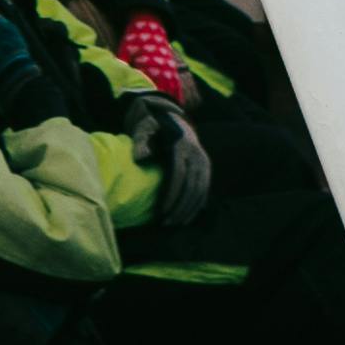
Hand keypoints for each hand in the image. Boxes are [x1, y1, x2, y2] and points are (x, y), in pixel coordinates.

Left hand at [120, 97, 213, 215]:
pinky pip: (205, 191)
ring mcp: (204, 162)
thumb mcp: (146, 130)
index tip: (162, 211)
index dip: (171, 194)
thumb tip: (138, 158)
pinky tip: (186, 218)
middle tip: (167, 223)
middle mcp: (196, 154)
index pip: (179, 174)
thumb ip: (141, 142)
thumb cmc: (157, 129)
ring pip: (200, 191)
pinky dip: (196, 206)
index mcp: (181, 145)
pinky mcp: (207, 169)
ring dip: (188, 210)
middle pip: (191, 186)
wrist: (177, 121)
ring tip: (175, 223)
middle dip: (180, 207)